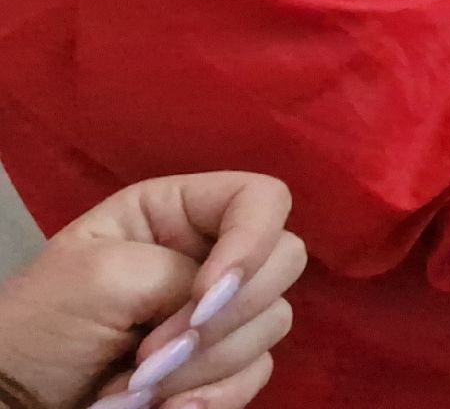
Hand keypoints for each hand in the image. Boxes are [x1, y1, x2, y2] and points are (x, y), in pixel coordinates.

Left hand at [0, 173, 305, 408]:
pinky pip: (257, 372)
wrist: (14, 401)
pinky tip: (166, 408)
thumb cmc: (41, 323)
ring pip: (272, 324)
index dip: (252, 244)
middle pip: (284, 262)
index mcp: (179, 212)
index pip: (263, 200)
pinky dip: (215, 396)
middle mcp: (211, 253)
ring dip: (204, 365)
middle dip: (224, 316)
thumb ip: (177, 272)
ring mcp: (222, 311)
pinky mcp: (222, 363)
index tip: (204, 297)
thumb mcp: (101, 275)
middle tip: (154, 353)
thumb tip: (222, 305)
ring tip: (134, 389)